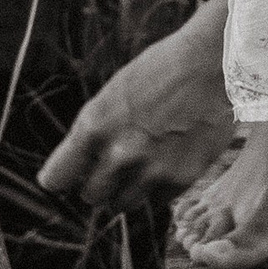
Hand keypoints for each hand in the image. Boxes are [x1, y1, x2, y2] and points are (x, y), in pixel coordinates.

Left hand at [36, 0, 237, 211]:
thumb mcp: (114, 95)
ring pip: (123, 204)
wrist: (210, 64)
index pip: (57, 178)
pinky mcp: (181, 179)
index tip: (66, 178)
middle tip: (108, 171)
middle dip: (96, 185)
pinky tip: (165, 163)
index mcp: (93, 126)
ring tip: (139, 166)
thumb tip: (81, 166)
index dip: (60, 178)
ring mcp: (151, 169)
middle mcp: (119, 153)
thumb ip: (95, 132)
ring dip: (126, 191)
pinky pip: (156, 202)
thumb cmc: (161, 71)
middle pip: (91, 196)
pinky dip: (156, 189)